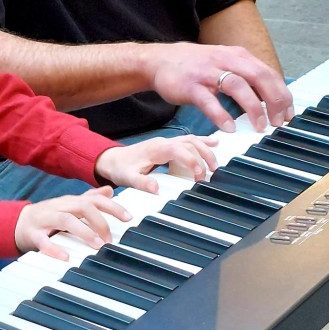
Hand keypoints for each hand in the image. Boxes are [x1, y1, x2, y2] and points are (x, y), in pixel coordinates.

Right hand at [14, 186, 131, 260]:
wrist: (18, 222)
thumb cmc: (49, 216)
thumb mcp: (70, 206)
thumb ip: (90, 198)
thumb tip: (110, 190)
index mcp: (70, 201)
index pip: (94, 200)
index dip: (112, 207)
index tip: (128, 217)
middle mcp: (60, 207)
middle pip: (82, 206)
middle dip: (99, 221)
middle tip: (110, 239)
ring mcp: (46, 219)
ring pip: (66, 220)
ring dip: (84, 232)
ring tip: (97, 245)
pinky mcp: (33, 234)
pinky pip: (43, 241)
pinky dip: (55, 249)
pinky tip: (66, 257)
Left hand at [95, 134, 217, 191]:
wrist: (112, 159)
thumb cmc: (121, 168)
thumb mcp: (128, 178)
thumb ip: (141, 183)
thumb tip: (156, 189)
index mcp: (157, 149)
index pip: (181, 150)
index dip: (192, 161)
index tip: (199, 177)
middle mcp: (164, 142)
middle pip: (190, 143)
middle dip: (204, 156)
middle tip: (212, 172)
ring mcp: (166, 142)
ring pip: (191, 140)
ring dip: (205, 149)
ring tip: (216, 164)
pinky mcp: (167, 145)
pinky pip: (188, 140)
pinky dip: (202, 141)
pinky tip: (213, 143)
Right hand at [147, 43, 293, 133]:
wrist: (159, 60)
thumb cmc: (196, 66)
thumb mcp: (225, 62)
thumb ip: (246, 76)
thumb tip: (272, 97)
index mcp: (237, 56)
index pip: (268, 73)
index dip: (282, 94)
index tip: (289, 114)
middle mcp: (225, 60)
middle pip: (258, 77)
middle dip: (274, 100)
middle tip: (279, 122)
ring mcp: (207, 72)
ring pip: (237, 86)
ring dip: (253, 107)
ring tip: (260, 126)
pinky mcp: (190, 86)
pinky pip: (209, 101)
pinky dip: (221, 115)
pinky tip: (230, 127)